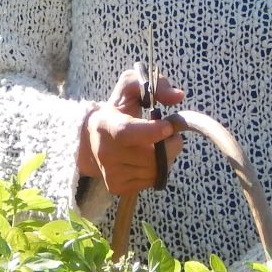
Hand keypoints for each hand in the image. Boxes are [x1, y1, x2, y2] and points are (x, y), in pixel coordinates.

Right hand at [76, 68, 184, 194]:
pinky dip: (159, 169)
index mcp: (106, 125)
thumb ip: (156, 84)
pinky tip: (149, 158)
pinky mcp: (117, 187)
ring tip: (159, 144)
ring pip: (155, 170)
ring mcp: (111, 173)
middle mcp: (105, 152)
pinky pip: (152, 181)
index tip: (169, 127)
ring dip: (167, 157)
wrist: (93, 140)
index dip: (150, 132)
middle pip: (150, 157)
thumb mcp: (132, 88)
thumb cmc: (119, 110)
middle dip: (171, 144)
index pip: (127, 133)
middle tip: (171, 133)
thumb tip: (178, 96)